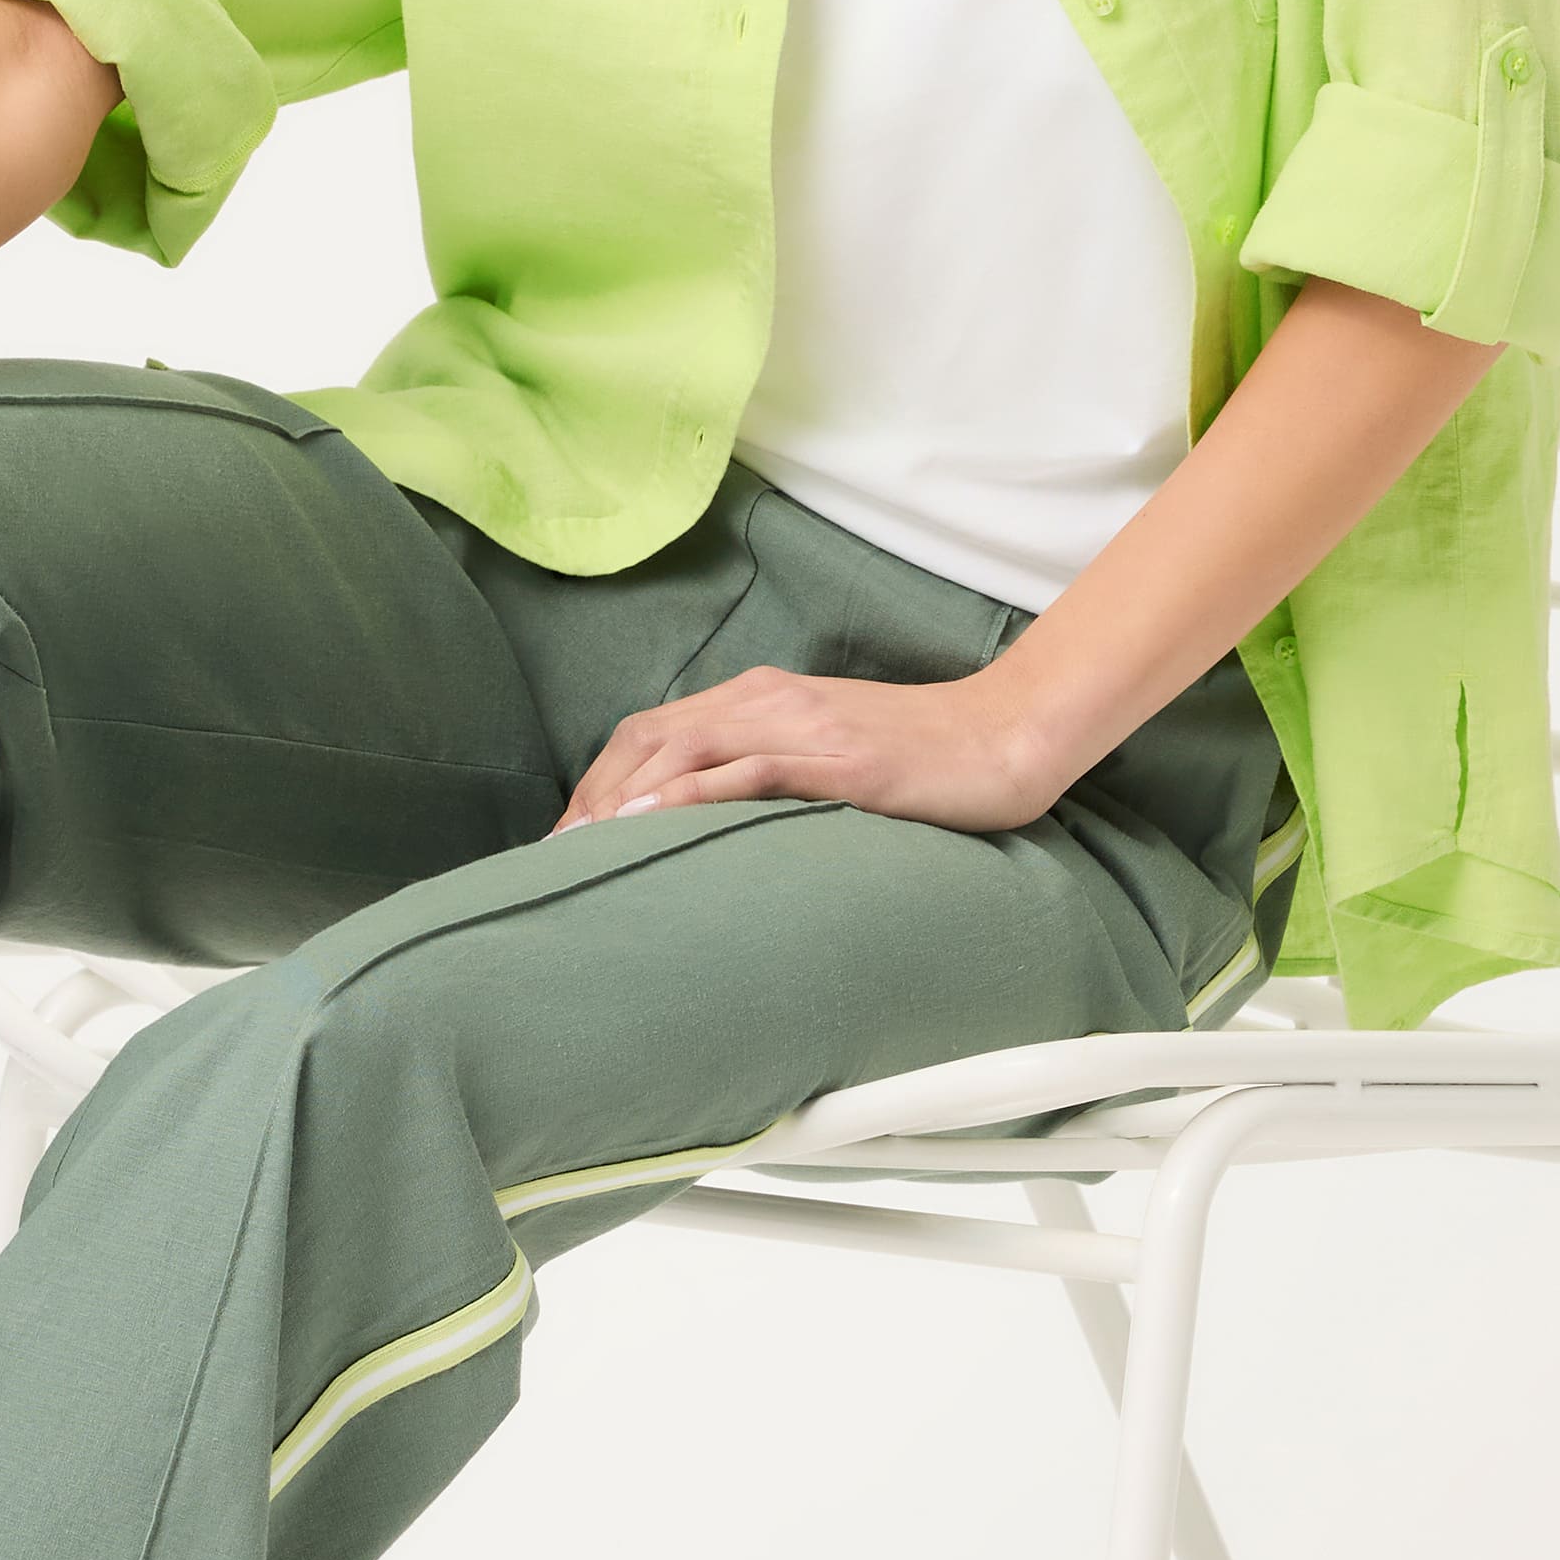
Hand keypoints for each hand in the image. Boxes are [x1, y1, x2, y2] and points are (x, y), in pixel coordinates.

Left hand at [553, 657, 1060, 838]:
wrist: (1006, 736)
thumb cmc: (922, 759)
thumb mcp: (828, 759)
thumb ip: (768, 776)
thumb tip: (710, 827)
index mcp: (760, 699)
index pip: (651, 734)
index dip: (597, 784)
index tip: (566, 842)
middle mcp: (767, 702)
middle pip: (648, 740)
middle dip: (591, 799)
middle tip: (554, 859)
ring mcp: (801, 726)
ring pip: (684, 750)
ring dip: (622, 800)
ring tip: (579, 850)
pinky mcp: (837, 758)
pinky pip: (747, 770)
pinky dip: (688, 797)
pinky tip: (649, 825)